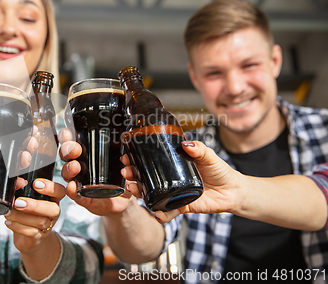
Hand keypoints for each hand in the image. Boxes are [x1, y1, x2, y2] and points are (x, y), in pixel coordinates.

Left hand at [0, 112, 34, 217]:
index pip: (3, 132)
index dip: (19, 129)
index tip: (30, 127)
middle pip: (14, 148)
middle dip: (27, 145)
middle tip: (30, 143)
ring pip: (12, 165)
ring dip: (23, 162)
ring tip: (25, 159)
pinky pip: (3, 184)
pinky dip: (13, 184)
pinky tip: (19, 182)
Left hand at [4, 179, 64, 253]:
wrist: (28, 238)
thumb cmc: (26, 213)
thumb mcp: (24, 197)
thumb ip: (20, 187)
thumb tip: (19, 181)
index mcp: (52, 199)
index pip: (59, 191)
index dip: (50, 187)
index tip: (35, 184)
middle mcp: (53, 212)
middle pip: (53, 209)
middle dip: (35, 205)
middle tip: (18, 202)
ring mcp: (47, 226)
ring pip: (40, 222)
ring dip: (21, 217)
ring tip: (8, 213)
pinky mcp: (38, 238)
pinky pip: (31, 233)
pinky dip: (18, 227)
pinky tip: (9, 222)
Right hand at [58, 128, 135, 216]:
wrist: (124, 201)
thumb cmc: (121, 180)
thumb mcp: (127, 168)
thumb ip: (128, 162)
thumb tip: (126, 157)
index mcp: (88, 154)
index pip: (73, 142)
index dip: (67, 136)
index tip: (69, 133)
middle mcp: (81, 166)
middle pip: (66, 155)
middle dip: (68, 150)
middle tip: (75, 149)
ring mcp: (79, 181)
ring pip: (67, 173)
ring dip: (69, 168)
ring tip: (76, 167)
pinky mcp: (82, 197)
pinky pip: (74, 194)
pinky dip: (72, 190)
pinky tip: (73, 187)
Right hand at [121, 140, 242, 222]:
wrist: (234, 190)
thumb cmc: (221, 171)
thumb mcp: (209, 156)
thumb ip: (199, 149)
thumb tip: (186, 145)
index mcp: (174, 165)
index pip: (151, 162)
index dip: (137, 160)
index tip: (127, 156)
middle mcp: (171, 180)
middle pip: (146, 178)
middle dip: (133, 176)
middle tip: (126, 172)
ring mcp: (175, 193)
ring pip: (152, 194)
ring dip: (140, 192)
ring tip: (133, 188)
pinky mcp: (182, 206)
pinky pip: (169, 211)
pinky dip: (162, 214)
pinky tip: (156, 212)